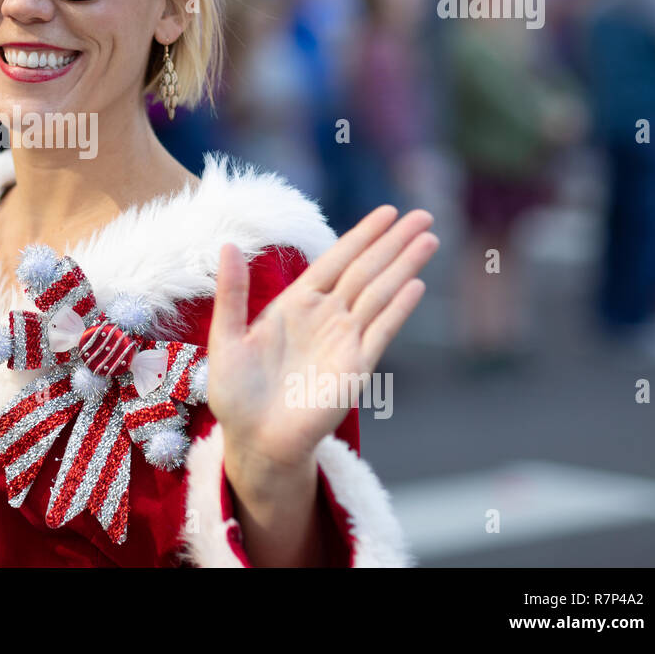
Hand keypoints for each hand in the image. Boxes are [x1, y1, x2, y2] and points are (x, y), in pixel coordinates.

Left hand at [208, 206, 437, 484]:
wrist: (254, 441)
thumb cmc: (236, 394)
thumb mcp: (226, 338)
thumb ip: (232, 293)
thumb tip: (227, 245)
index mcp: (295, 305)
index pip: (335, 260)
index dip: (361, 236)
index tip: (387, 212)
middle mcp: (325, 318)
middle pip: (365, 270)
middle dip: (393, 243)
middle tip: (422, 215)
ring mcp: (343, 341)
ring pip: (379, 294)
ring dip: (404, 267)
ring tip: (429, 239)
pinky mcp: (355, 368)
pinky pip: (381, 332)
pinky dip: (398, 309)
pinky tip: (416, 286)